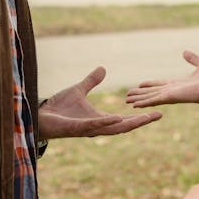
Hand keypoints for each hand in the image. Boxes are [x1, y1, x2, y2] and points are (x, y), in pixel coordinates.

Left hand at [39, 66, 161, 139]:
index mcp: (100, 119)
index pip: (125, 119)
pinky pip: (94, 126)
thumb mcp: (78, 90)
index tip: (156, 111)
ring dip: (129, 123)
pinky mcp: (77, 128)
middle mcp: (97, 127)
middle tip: (158, 114)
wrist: (40, 116)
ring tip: (145, 118)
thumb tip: (103, 69)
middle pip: (124, 126)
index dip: (140, 116)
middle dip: (141, 121)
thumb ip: (91, 81)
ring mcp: (88, 129)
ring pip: (113, 128)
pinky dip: (106, 122)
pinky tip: (117, 117)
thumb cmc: (58, 107)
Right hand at [126, 50, 198, 112]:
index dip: (150, 85)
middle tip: (128, 96)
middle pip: (152, 92)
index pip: (160, 84)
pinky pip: (154, 100)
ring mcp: (170, 95)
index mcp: (177, 84)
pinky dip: (143, 102)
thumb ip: (193, 59)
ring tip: (127, 100)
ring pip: (150, 97)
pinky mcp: (170, 98)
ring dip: (138, 99)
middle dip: (140, 94)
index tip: (140, 84)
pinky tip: (134, 105)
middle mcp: (172, 90)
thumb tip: (185, 52)